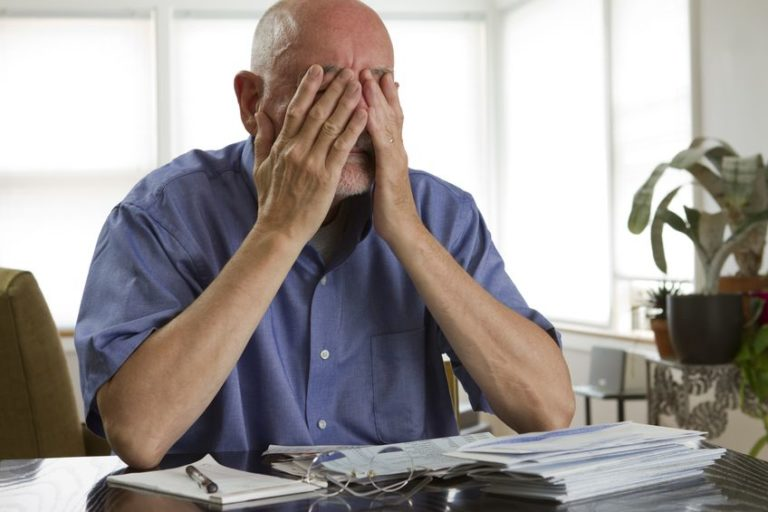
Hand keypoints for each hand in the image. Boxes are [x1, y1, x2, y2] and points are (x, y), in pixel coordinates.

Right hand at [253, 65, 367, 242]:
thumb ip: (262, 138)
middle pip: (317, 112)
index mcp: (281, 146)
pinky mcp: (326, 176)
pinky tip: (364, 113)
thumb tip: (261, 114)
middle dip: (333, 89)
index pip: (295, 109)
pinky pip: (342, 147)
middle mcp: (296, 149)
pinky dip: (354, 127)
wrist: (279, 230)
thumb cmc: (271, 202)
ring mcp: (311, 162)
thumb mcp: (260, 167)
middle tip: (347, 71)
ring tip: (358, 84)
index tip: (318, 70)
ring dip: (346, 102)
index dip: (308, 88)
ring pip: (331, 124)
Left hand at [361, 70, 419, 242]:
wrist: (403, 231)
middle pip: (391, 113)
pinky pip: (382, 140)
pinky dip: (375, 122)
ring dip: (377, 98)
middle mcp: (397, 151)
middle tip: (371, 68)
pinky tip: (366, 109)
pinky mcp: (390, 169)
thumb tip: (373, 155)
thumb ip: (379, 163)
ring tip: (367, 77)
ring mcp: (396, 158)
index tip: (373, 79)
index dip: (382, 99)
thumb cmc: (389, 211)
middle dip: (381, 90)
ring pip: (387, 121)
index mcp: (392, 154)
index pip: (389, 120)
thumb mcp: (382, 180)